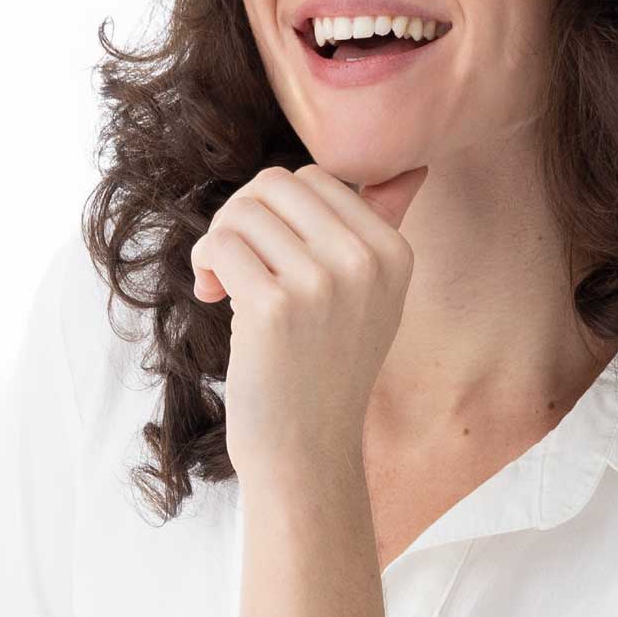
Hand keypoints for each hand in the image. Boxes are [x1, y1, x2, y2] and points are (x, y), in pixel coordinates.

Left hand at [190, 162, 428, 474]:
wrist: (306, 449)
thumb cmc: (327, 368)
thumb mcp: (373, 297)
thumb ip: (383, 227)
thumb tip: (411, 167)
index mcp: (393, 252)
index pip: (316, 177)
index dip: (277, 208)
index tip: (270, 253)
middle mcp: (365, 262)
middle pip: (275, 183)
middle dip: (243, 216)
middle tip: (236, 263)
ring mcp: (322, 284)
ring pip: (242, 211)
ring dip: (218, 243)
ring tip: (223, 284)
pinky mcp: (274, 307)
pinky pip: (220, 245)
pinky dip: (205, 265)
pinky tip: (213, 296)